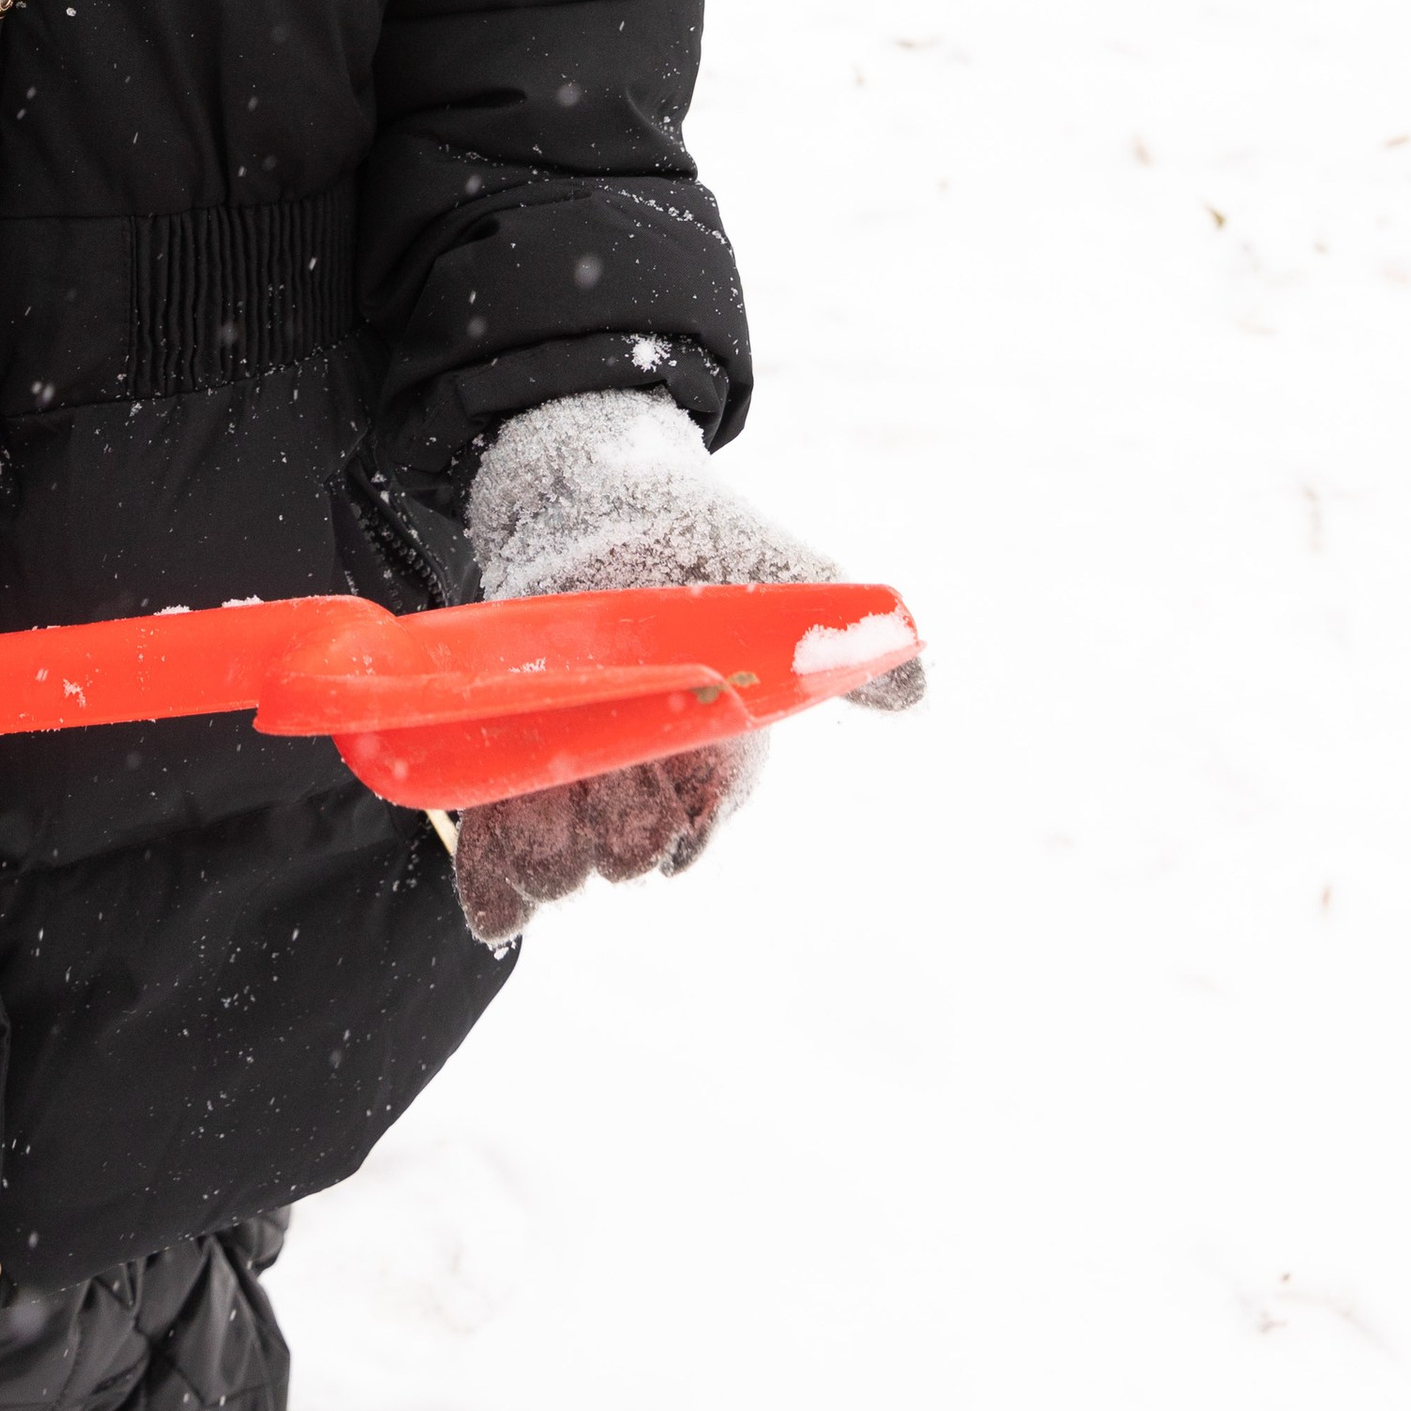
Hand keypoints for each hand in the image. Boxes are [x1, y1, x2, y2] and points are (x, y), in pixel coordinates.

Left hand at [452, 391, 921, 945]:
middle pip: (621, 853)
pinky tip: (494, 911)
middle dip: (603, 834)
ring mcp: (582, 777)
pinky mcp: (517, 764)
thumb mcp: (784, 584)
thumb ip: (841, 640)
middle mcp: (651, 782)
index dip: (668, 822)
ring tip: (533, 806)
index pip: (692, 828)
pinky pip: (503, 850)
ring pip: (561, 859)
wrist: (608, 499)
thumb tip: (916, 689)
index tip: (657, 780)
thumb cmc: (708, 546)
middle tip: (588, 777)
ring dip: (542, 854)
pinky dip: (497, 887)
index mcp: (717, 758)